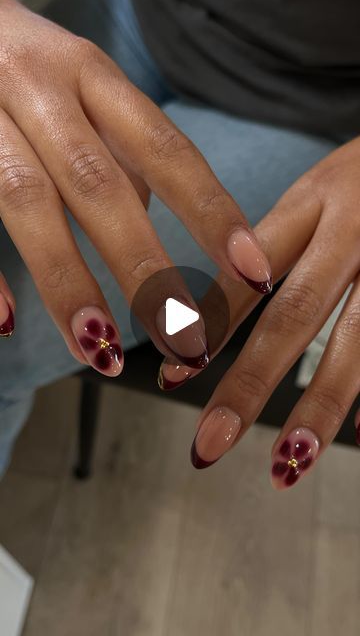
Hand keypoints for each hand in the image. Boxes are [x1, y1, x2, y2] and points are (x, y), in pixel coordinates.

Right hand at [0, 0, 270, 374]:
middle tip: (185, 341)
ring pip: (29, 203)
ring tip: (104, 352)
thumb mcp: (86, 95)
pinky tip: (8, 324)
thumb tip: (150, 239)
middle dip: (147, 271)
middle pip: (100, 186)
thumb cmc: (29, 74)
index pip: (166, 149)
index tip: (253, 274)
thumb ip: (123, 161)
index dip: (213, 213)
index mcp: (91, 76)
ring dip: (70, 285)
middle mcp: (39, 89)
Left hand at [160, 137, 359, 487]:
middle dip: (250, 384)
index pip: (248, 271)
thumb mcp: (319, 190)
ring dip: (320, 406)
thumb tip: (222, 310)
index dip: (208, 330)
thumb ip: (279, 241)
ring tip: (287, 464)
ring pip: (357, 341)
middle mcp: (352, 231)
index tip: (171, 383)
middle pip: (294, 315)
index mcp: (312, 202)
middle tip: (210, 442)